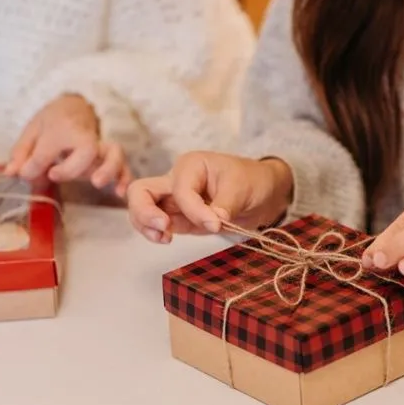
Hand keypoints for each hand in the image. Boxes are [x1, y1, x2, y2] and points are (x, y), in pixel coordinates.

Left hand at [5, 94, 131, 195]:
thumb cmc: (53, 122)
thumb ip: (22, 153)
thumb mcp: (32, 131)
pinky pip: (124, 165)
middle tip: (54, 175)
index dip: (34, 165)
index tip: (24, 173)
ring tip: (97, 183)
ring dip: (107, 169)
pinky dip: (124, 178)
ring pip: (113, 153)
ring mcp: (100, 147)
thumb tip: (12, 173)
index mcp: (60, 127)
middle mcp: (84, 136)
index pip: (48, 149)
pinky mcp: (110, 156)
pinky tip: (120, 193)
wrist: (76, 105)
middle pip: (86, 149)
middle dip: (71, 167)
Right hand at [127, 151, 293, 242]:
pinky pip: (155, 224)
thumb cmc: (252, 180)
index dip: (194, 210)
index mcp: (191, 165)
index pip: (180, 190)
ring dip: (145, 224)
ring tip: (164, 238)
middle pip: (141, 191)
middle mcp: (175, 180)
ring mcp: (173, 200)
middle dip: (144, 211)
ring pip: (141, 209)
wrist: (262, 194)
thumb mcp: (243, 187)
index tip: (216, 224)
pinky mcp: (178, 217)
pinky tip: (166, 239)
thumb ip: (225, 203)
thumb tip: (212, 221)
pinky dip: (153, 233)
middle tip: (164, 228)